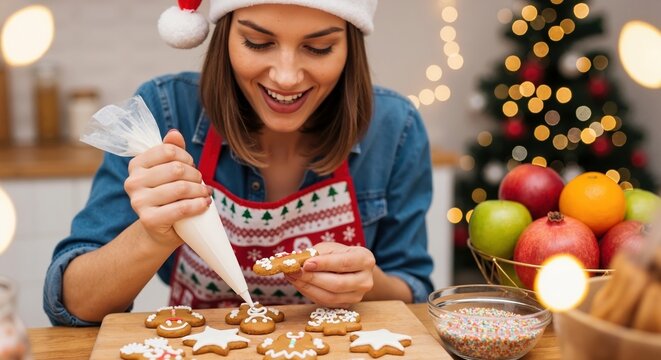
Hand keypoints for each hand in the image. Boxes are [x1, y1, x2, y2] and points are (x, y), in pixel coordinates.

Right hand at [124, 129, 211, 246]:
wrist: (159, 230)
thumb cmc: (166, 196)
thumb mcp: (168, 171)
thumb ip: (171, 150)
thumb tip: (174, 133)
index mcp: (136, 165)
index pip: (168, 150)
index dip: (186, 157)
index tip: (191, 166)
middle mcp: (133, 181)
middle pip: (176, 169)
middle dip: (195, 175)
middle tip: (200, 183)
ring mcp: (138, 201)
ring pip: (181, 188)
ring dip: (200, 190)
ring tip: (205, 194)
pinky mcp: (148, 219)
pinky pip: (181, 208)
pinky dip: (198, 205)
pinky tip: (205, 204)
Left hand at [284, 242, 375, 307]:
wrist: (351, 269)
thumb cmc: (339, 255)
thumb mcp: (330, 248)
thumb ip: (315, 254)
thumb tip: (295, 262)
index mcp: (365, 259)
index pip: (344, 263)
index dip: (324, 264)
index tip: (306, 264)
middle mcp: (366, 280)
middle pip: (338, 284)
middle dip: (312, 278)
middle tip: (294, 272)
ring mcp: (358, 296)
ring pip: (330, 297)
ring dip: (307, 288)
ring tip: (292, 277)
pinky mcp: (347, 306)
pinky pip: (325, 303)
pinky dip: (309, 294)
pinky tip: (298, 284)